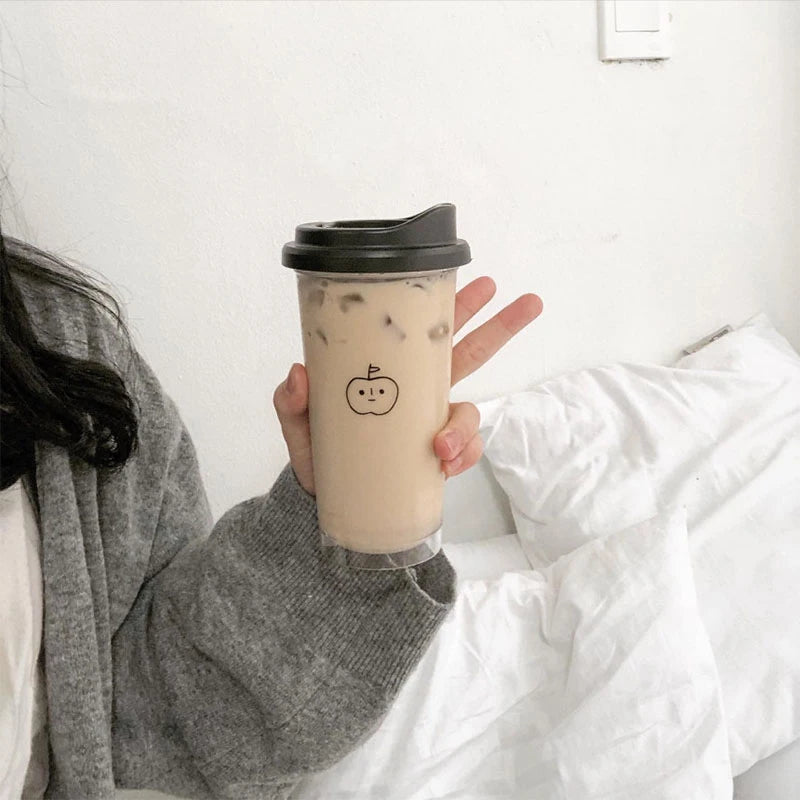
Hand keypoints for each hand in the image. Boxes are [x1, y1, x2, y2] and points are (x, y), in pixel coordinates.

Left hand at [273, 277, 541, 494]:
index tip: (481, 283)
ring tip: (442, 447)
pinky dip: (461, 458)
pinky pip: (464, 452)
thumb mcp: (299, 422)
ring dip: (465, 427)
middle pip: (470, 354)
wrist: (324, 500)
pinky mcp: (438, 458)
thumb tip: (298, 374)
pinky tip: (444, 465)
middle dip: (501, 328)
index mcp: (392, 372)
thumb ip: (292, 400)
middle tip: (529, 303)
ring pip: (470, 412)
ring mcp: (432, 425)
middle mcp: (419, 393)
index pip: (427, 333)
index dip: (455, 308)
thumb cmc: (317, 451)